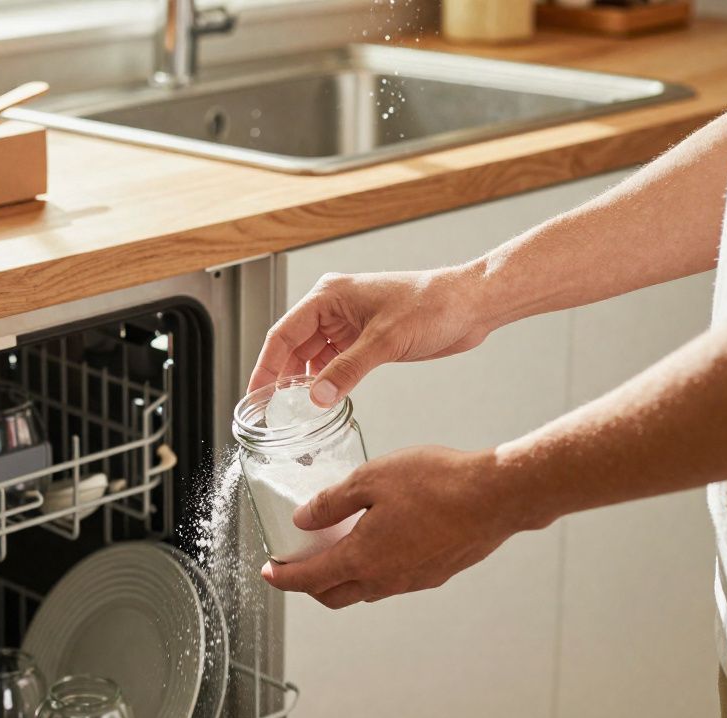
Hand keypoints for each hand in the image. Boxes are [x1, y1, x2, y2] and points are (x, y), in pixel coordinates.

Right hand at [247, 268, 492, 406]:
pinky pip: (334, 363)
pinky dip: (327, 382)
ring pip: (313, 358)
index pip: (283, 334)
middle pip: (293, 347)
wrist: (470, 305)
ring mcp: (349, 324)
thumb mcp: (385, 341)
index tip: (256, 394)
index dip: (266, 366)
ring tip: (294, 411)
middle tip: (271, 410)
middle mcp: (334, 308)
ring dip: (305, 382)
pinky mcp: (365, 339)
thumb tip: (317, 397)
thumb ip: (348, 370)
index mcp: (329, 296)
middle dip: (282, 377)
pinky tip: (324, 400)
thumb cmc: (433, 305)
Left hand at [260, 445, 543, 608]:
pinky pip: (392, 580)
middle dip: (309, 584)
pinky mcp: (435, 574)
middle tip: (297, 563)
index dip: (283, 578)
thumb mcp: (370, 479)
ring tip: (336, 546)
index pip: (310, 579)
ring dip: (343, 576)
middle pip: (334, 595)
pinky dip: (373, 568)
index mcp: (363, 558)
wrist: (496, 496)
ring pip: (365, 589)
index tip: (269, 571)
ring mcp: (413, 580)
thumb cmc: (437, 483)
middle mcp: (386, 579)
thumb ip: (331, 502)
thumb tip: (303, 520)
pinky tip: (377, 541)